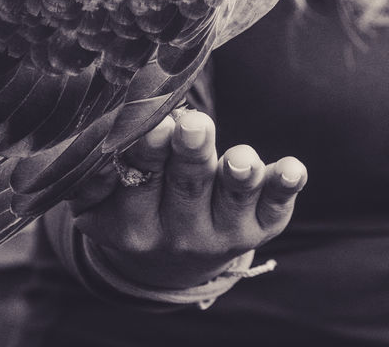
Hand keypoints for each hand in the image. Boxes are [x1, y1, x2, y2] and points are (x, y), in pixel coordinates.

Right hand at [65, 109, 306, 289]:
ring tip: (243, 159)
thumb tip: (100, 130)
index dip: (146, 152)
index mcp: (129, 224)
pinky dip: (285, 187)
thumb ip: (94, 172)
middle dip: (191, 153)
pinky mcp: (257, 229)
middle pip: (185, 186)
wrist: (168, 264)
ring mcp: (221, 233)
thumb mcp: (99, 200)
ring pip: (232, 199)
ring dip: (240, 175)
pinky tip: (294, 169)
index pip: (135, 183)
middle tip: (194, 125)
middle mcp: (176, 234)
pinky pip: (274, 210)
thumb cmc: (132, 205)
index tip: (154, 125)